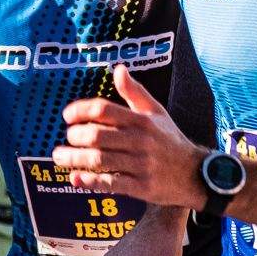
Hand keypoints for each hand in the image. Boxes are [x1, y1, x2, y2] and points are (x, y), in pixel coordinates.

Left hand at [54, 66, 206, 209]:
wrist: (196, 174)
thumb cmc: (171, 140)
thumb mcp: (156, 112)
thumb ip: (134, 92)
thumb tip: (118, 68)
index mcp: (141, 120)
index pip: (104, 109)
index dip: (81, 110)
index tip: (67, 116)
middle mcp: (140, 140)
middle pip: (97, 135)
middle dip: (75, 137)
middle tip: (67, 139)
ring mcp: (141, 164)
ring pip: (100, 160)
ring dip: (75, 159)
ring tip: (60, 157)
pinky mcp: (142, 186)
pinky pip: (111, 184)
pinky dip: (90, 182)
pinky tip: (75, 179)